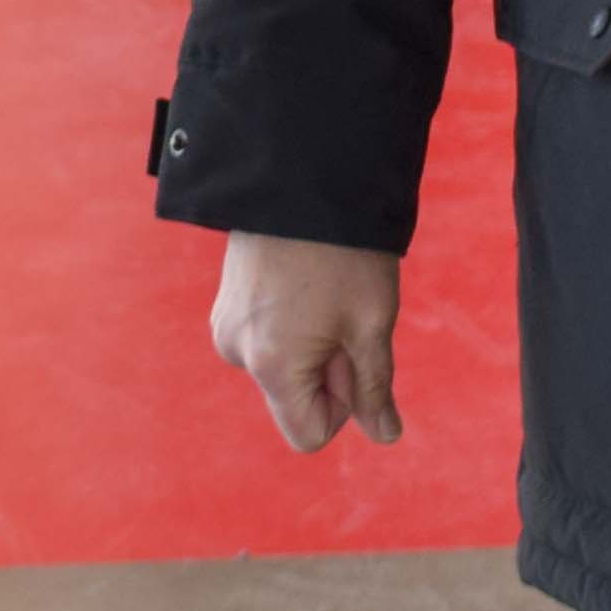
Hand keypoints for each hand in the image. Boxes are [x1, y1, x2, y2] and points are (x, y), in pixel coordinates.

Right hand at [213, 232, 403, 451]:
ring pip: (282, 367)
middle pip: (294, 398)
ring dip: (311, 344)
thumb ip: (375, 387)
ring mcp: (225, 325)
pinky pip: (266, 338)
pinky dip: (292, 324)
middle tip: (344, 311)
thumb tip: (386, 435)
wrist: (301, 174)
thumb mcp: (371, 323)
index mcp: (271, 366)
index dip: (345, 404)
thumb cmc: (345, 252)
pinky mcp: (226, 303)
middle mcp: (237, 353)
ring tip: (324, 290)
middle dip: (328, 369)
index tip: (356, 354)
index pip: (309, 434)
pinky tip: (306, 280)